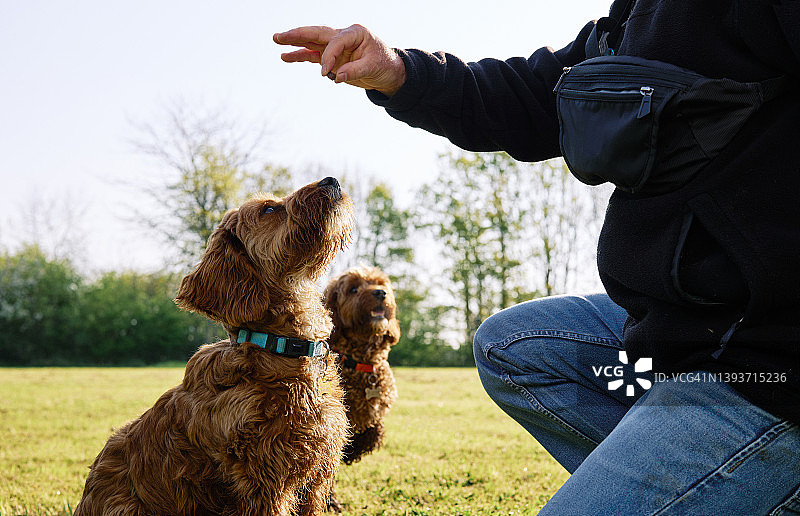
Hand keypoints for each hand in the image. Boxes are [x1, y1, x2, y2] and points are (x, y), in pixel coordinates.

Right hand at [273, 25, 406, 96]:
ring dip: (294, 41)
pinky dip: (299, 55)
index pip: (336, 41)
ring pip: (311, 41)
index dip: (328, 56)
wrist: (388, 71)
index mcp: (355, 32)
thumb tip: (336, 77)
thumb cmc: (383, 64)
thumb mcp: (373, 67)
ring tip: (277, 39)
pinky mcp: (331, 57)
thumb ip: (355, 70)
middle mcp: (343, 36)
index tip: (325, 73)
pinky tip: (285, 56)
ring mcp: (335, 46)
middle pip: (317, 33)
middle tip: (280, 36)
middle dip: (298, 34)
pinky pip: (312, 55)